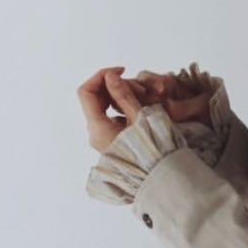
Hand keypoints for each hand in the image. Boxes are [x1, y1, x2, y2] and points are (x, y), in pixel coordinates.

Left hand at [78, 66, 213, 154]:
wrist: (161, 177)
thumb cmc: (154, 150)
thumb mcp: (141, 118)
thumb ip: (123, 95)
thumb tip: (110, 76)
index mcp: (98, 128)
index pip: (86, 92)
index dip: (101, 76)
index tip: (122, 70)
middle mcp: (95, 133)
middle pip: (95, 97)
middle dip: (116, 86)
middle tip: (140, 87)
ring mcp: (102, 137)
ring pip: (104, 106)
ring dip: (122, 95)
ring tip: (146, 97)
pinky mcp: (111, 140)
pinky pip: (111, 116)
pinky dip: (123, 106)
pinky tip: (141, 107)